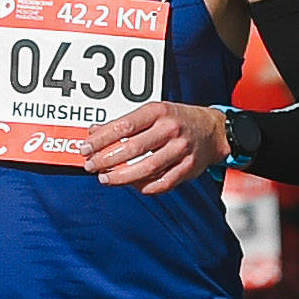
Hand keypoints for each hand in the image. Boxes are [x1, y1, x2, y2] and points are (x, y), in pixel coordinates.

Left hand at [82, 99, 228, 197]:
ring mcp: (181, 149)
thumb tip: (93, 132)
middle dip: (106, 160)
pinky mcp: (188, 168)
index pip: (123, 126)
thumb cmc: (177, 119)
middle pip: (133, 148)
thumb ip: (124, 123)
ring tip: (105, 178)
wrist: (213, 129)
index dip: (101, 139)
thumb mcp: (152, 112)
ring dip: (121, 177)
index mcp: (158, 112)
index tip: (85, 148)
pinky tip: (131, 185)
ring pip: (146, 168)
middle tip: (90, 166)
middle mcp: (170, 129)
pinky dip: (144, 187)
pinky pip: (162, 183)